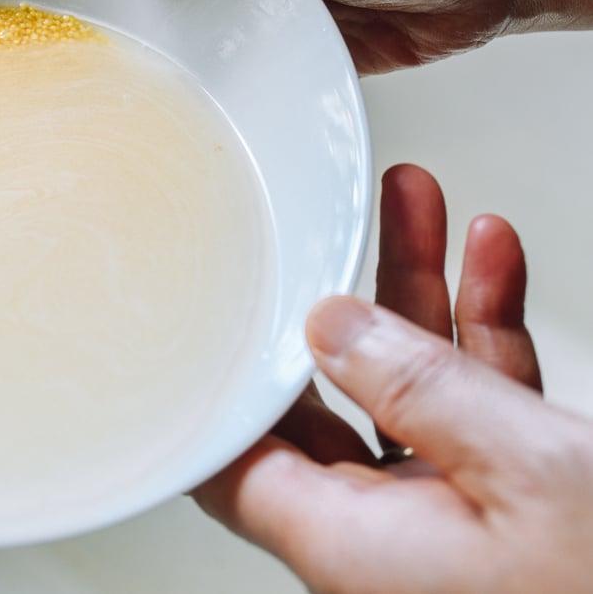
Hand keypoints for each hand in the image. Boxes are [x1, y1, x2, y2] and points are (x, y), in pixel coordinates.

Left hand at [191, 164, 592, 593]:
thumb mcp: (529, 467)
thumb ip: (418, 387)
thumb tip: (329, 325)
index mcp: (349, 544)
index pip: (230, 458)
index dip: (220, 377)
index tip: (221, 299)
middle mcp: (380, 538)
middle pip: (321, 400)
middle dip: (337, 301)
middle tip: (336, 224)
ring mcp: (441, 523)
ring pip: (401, 391)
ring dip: (418, 294)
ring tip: (417, 205)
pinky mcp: (502, 511)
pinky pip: (470, 410)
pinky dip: (483, 336)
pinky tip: (491, 262)